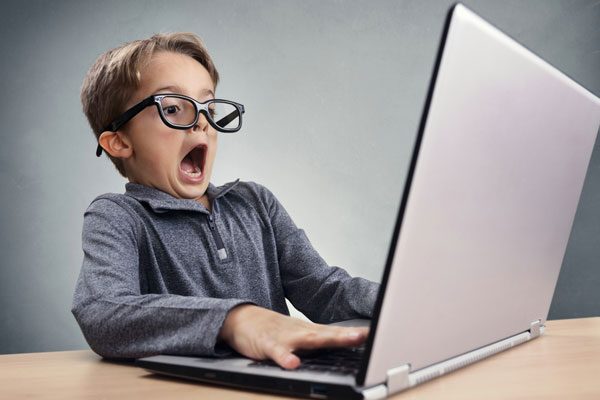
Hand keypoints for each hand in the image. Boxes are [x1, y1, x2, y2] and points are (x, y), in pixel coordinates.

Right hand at [218, 304, 368, 368]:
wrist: (241, 318)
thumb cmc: (273, 330)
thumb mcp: (299, 336)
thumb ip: (320, 342)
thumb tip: (347, 347)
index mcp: (310, 332)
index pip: (338, 333)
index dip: (358, 334)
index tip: (380, 334)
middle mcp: (301, 332)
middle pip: (328, 334)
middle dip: (348, 335)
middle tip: (369, 335)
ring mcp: (285, 337)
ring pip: (308, 339)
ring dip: (327, 340)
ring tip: (346, 340)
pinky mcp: (267, 344)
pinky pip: (277, 352)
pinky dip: (285, 358)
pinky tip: (293, 364)